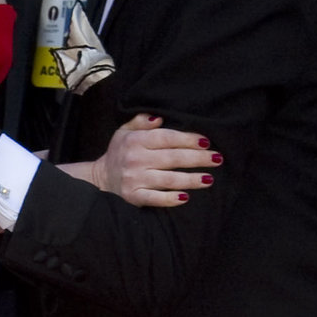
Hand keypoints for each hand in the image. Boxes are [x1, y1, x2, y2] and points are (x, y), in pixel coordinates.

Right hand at [64, 115, 218, 207]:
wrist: (99, 179)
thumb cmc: (119, 152)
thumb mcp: (124, 131)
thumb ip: (141, 121)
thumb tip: (159, 117)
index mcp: (136, 140)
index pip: (167, 138)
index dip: (188, 139)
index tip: (206, 141)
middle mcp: (136, 159)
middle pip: (173, 158)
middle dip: (197, 158)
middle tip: (217, 159)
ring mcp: (135, 179)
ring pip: (168, 179)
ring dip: (191, 179)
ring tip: (209, 179)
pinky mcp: (133, 196)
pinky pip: (155, 198)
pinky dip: (170, 199)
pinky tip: (185, 197)